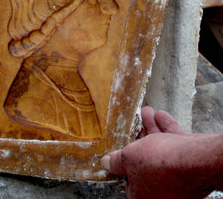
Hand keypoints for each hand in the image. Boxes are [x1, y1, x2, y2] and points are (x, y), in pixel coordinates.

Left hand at [102, 107, 222, 198]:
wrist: (196, 159)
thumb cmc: (161, 165)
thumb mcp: (128, 159)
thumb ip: (116, 161)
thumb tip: (107, 163)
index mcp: (144, 196)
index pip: (129, 180)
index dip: (124, 163)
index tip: (122, 148)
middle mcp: (163, 191)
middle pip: (146, 161)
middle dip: (140, 138)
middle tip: (135, 125)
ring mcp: (178, 180)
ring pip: (162, 151)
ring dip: (152, 129)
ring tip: (147, 113)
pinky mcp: (191, 167)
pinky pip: (176, 148)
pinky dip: (167, 131)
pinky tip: (161, 116)